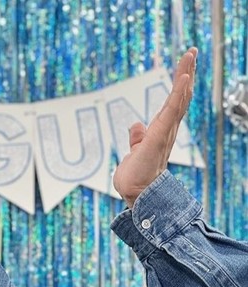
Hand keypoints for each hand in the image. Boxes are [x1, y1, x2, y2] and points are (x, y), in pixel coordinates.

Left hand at [113, 47, 196, 207]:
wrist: (136, 194)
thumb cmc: (136, 178)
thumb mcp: (134, 152)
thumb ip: (137, 139)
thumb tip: (136, 125)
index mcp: (161, 132)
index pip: (172, 104)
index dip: (179, 86)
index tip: (185, 67)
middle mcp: (167, 130)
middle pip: (180, 97)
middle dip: (185, 74)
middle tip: (192, 53)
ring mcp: (165, 133)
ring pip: (178, 100)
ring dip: (184, 77)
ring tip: (190, 56)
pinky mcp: (159, 136)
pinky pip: (171, 112)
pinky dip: (178, 94)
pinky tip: (184, 78)